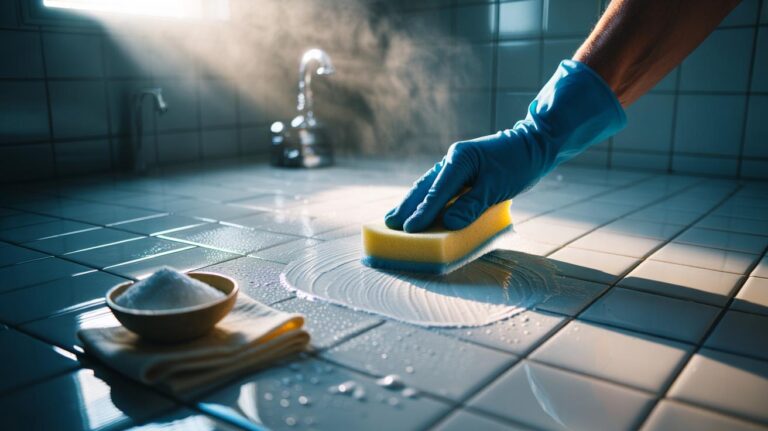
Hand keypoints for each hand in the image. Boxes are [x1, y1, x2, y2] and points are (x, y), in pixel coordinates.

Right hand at [384, 131, 549, 231]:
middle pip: (424, 186)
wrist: (534, 144)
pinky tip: (419, 210)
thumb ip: (473, 205)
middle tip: (390, 224)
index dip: (422, 212)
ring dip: (412, 203)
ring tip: (395, 218)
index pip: (437, 191)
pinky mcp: (461, 172)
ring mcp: (455, 165)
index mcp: (459, 159)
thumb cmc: (518, 163)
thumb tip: (449, 223)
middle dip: (407, 206)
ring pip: (428, 186)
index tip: (408, 228)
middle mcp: (452, 160)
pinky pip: (439, 188)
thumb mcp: (498, 186)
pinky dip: (427, 200)